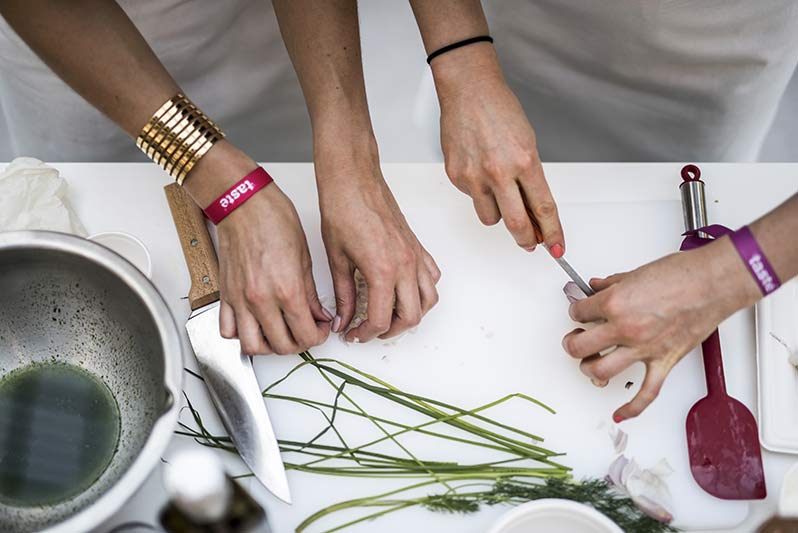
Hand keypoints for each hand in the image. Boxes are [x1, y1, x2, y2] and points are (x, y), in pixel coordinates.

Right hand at [184, 142, 330, 354]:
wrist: (244, 204)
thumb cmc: (273, 220)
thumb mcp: (305, 258)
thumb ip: (310, 294)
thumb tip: (318, 315)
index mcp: (287, 290)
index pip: (305, 335)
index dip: (318, 338)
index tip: (321, 330)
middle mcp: (261, 300)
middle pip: (281, 346)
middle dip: (298, 344)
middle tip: (305, 332)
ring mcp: (240, 300)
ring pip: (252, 346)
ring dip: (269, 346)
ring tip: (280, 334)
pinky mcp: (225, 295)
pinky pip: (228, 330)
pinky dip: (241, 335)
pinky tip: (255, 325)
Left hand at [315, 141, 440, 342]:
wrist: (353, 180)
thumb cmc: (342, 210)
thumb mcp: (337, 260)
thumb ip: (343, 296)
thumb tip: (342, 320)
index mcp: (382, 270)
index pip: (380, 319)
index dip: (364, 333)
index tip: (352, 334)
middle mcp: (405, 265)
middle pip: (411, 317)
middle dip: (390, 331)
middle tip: (368, 331)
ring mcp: (415, 255)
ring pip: (428, 300)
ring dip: (411, 314)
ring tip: (388, 316)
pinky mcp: (417, 246)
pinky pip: (432, 277)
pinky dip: (422, 292)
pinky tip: (403, 292)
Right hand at [433, 47, 563, 255]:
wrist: (469, 91)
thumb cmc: (500, 111)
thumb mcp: (527, 144)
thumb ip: (530, 180)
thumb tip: (532, 211)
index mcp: (524, 161)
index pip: (543, 208)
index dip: (552, 233)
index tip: (557, 246)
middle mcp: (499, 172)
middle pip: (517, 225)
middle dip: (527, 239)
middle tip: (531, 243)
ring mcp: (474, 176)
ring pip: (491, 218)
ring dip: (500, 214)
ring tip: (499, 192)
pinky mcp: (456, 177)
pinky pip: (473, 199)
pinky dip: (480, 193)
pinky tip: (480, 171)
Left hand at [561, 238, 758, 420]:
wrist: (713, 283)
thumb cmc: (681, 274)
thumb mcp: (635, 273)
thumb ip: (612, 284)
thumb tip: (596, 287)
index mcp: (614, 304)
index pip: (579, 313)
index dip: (577, 312)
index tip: (581, 312)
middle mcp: (625, 329)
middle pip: (580, 346)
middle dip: (573, 343)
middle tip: (576, 339)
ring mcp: (644, 349)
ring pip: (601, 371)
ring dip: (589, 369)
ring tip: (589, 363)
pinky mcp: (664, 362)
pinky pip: (646, 393)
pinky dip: (632, 408)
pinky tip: (619, 413)